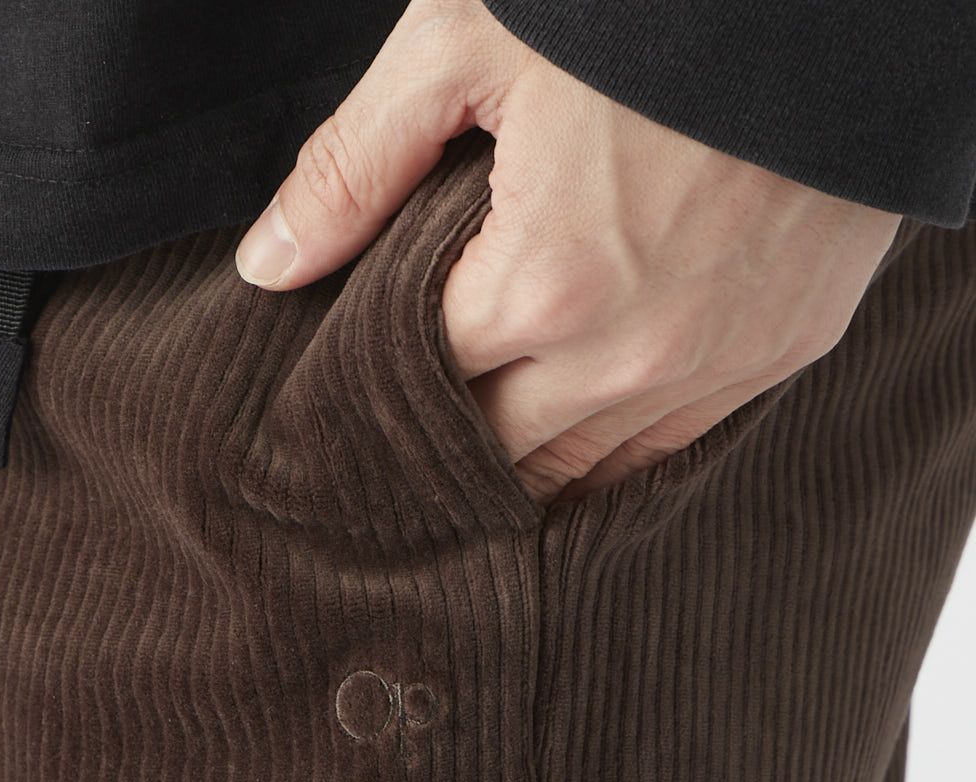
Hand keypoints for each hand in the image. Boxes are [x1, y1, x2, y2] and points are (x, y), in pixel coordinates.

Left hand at [235, 0, 902, 503]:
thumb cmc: (636, 2)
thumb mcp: (464, 44)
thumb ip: (355, 168)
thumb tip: (268, 266)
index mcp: (543, 285)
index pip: (424, 384)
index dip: (377, 382)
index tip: (355, 378)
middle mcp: (633, 353)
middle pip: (500, 449)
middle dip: (445, 438)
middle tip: (409, 425)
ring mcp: (717, 361)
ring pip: (588, 466)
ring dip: (529, 461)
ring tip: (484, 444)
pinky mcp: (781, 348)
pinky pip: (674, 443)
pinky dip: (616, 446)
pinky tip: (580, 430)